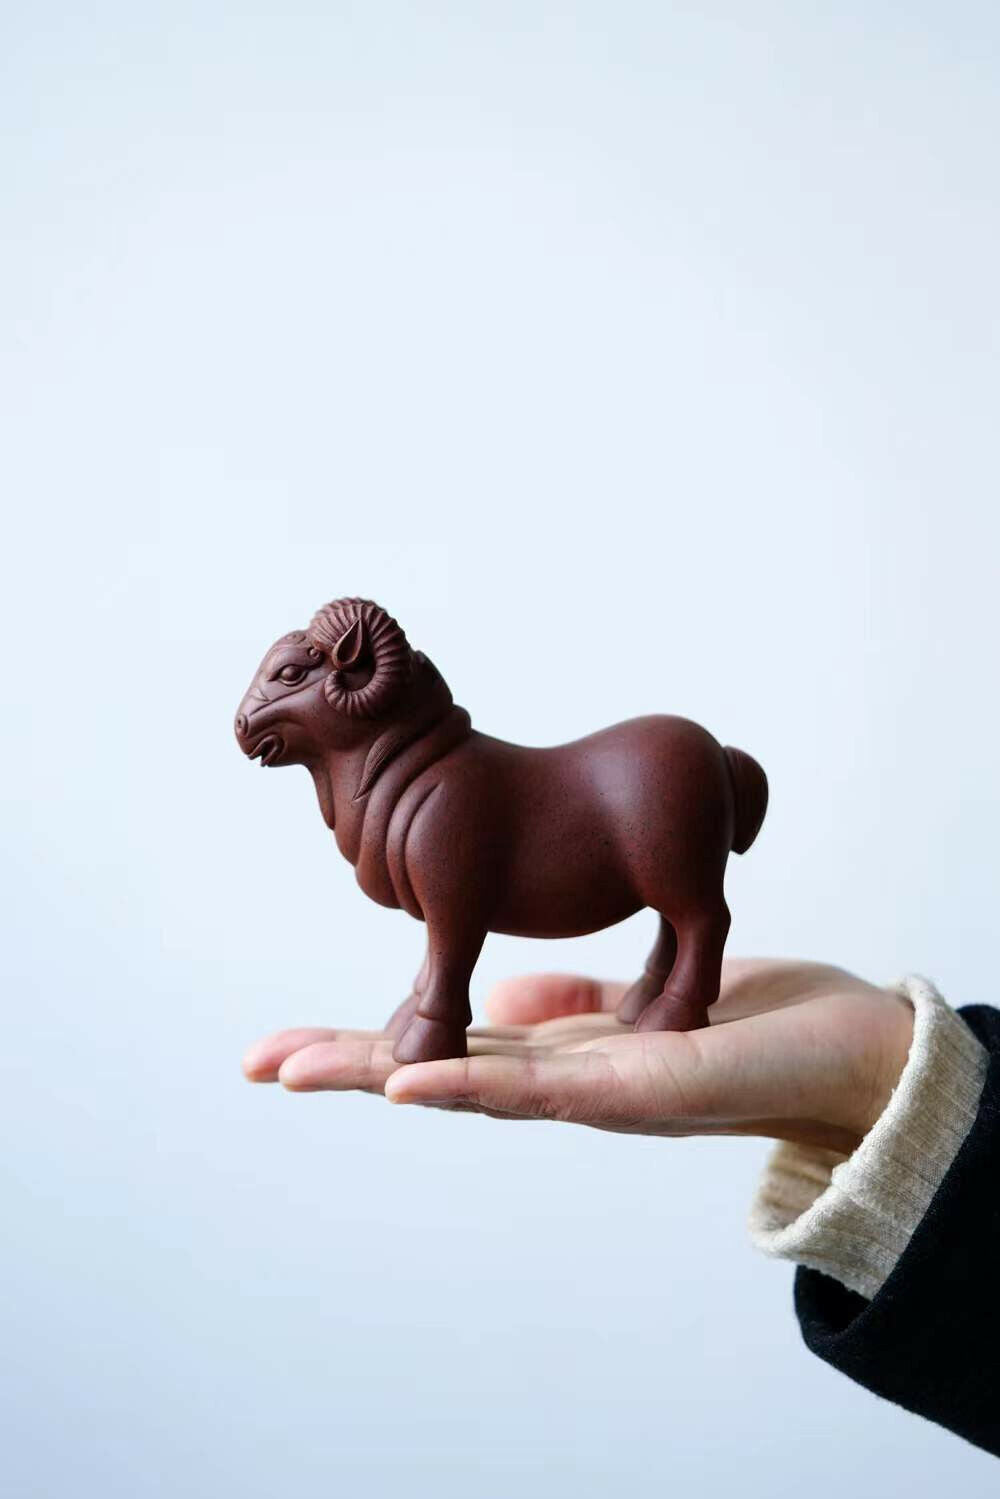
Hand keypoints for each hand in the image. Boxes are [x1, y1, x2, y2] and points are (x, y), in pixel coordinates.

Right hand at [243, 959, 913, 1152]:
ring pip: (470, 1086)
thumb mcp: (646, 1007)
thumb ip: (579, 1006)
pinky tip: (409, 1083)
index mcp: (564, 1058)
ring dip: (380, 1078)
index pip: (450, 1046)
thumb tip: (505, 999)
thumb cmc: (757, 1034)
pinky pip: (544, 1090)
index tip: (293, 1037)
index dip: (370, 1041)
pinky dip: (471, 1085)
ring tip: (297, 1068)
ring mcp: (596, 1097)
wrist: (850, 1056)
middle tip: (256, 1062)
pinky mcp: (638, 1093)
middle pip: (439, 1071)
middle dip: (347, 1067)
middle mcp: (566, 1085)